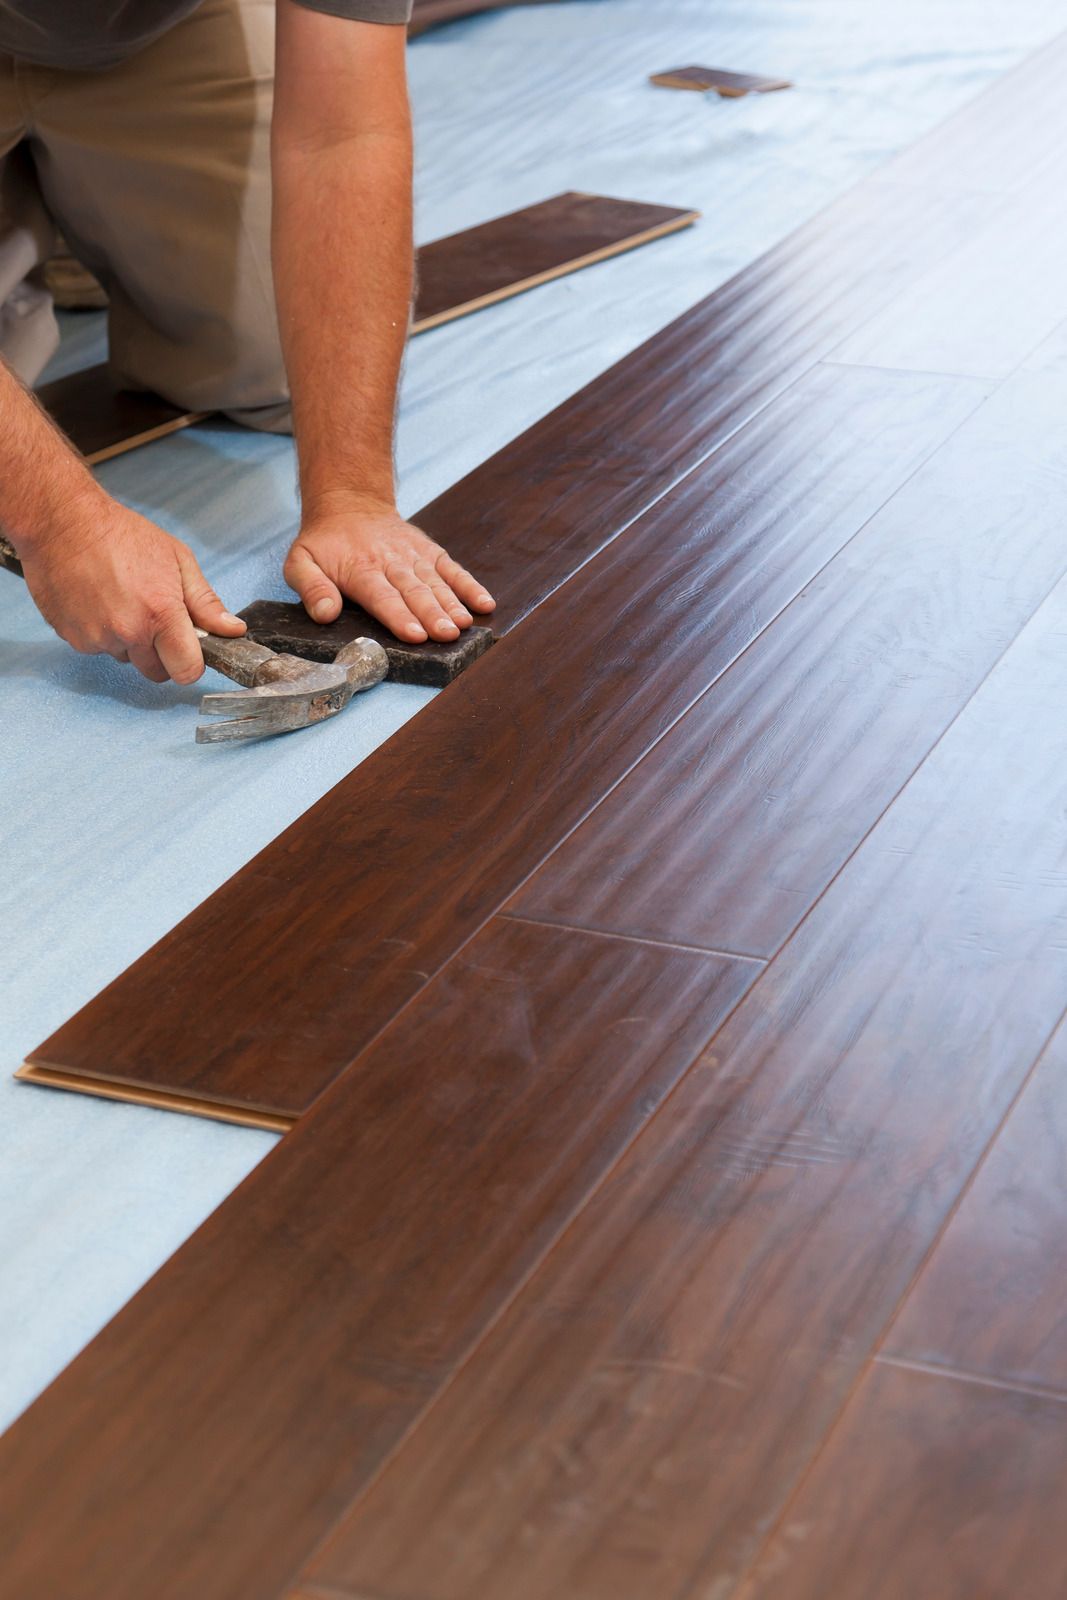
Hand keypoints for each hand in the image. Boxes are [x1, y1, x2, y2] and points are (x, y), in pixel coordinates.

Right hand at [20, 491, 245, 682]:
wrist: (62, 522)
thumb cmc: (121, 534)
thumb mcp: (177, 559)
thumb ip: (206, 602)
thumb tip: (233, 630)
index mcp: (160, 614)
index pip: (187, 671)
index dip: (192, 664)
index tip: (190, 650)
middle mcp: (128, 632)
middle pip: (156, 672)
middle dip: (161, 654)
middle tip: (155, 618)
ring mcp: (97, 638)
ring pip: (126, 658)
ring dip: (129, 641)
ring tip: (122, 600)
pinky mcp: (73, 638)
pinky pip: (98, 649)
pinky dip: (102, 633)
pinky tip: (99, 602)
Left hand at [284, 495, 495, 642]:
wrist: (350, 505)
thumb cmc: (325, 543)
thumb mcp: (300, 562)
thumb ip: (311, 588)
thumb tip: (325, 613)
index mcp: (359, 569)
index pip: (381, 596)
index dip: (399, 615)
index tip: (414, 634)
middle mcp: (391, 562)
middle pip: (414, 592)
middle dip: (432, 614)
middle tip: (446, 634)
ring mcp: (414, 556)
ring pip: (436, 582)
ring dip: (453, 604)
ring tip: (464, 625)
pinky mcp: (430, 552)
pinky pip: (452, 569)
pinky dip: (470, 585)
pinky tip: (485, 603)